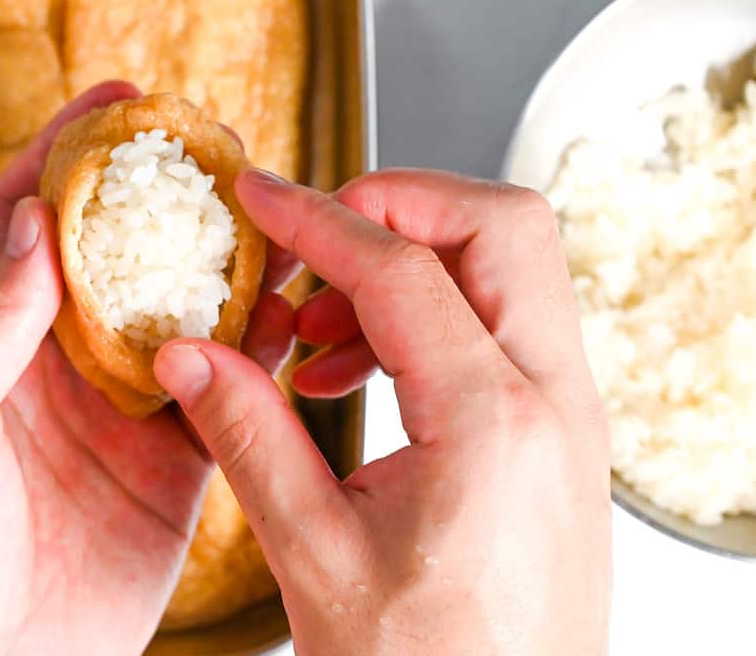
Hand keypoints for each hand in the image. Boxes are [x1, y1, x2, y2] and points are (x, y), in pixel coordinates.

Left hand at [0, 83, 294, 655]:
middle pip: (116, 251)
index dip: (66, 152)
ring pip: (179, 310)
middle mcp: (53, 360)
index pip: (24, 218)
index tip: (115, 102)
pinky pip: (220, 392)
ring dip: (220, 265)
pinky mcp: (170, 462)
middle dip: (160, 196)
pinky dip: (253, 352)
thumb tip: (30, 224)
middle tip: (213, 151)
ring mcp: (117, 407)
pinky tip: (281, 319)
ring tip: (265, 222)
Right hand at [154, 169, 611, 655]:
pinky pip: (503, 324)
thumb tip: (186, 351)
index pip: (402, 270)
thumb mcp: (315, 559)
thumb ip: (249, 437)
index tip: (257, 195)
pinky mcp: (559, 431)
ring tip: (315, 330)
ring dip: (410, 262)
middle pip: (500, 226)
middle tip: (309, 239)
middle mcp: (553, 401)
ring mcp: (569, 414)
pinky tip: (350, 372)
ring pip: (511, 265)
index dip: (316, 219)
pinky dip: (429, 314)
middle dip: (397, 204)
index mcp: (490, 425)